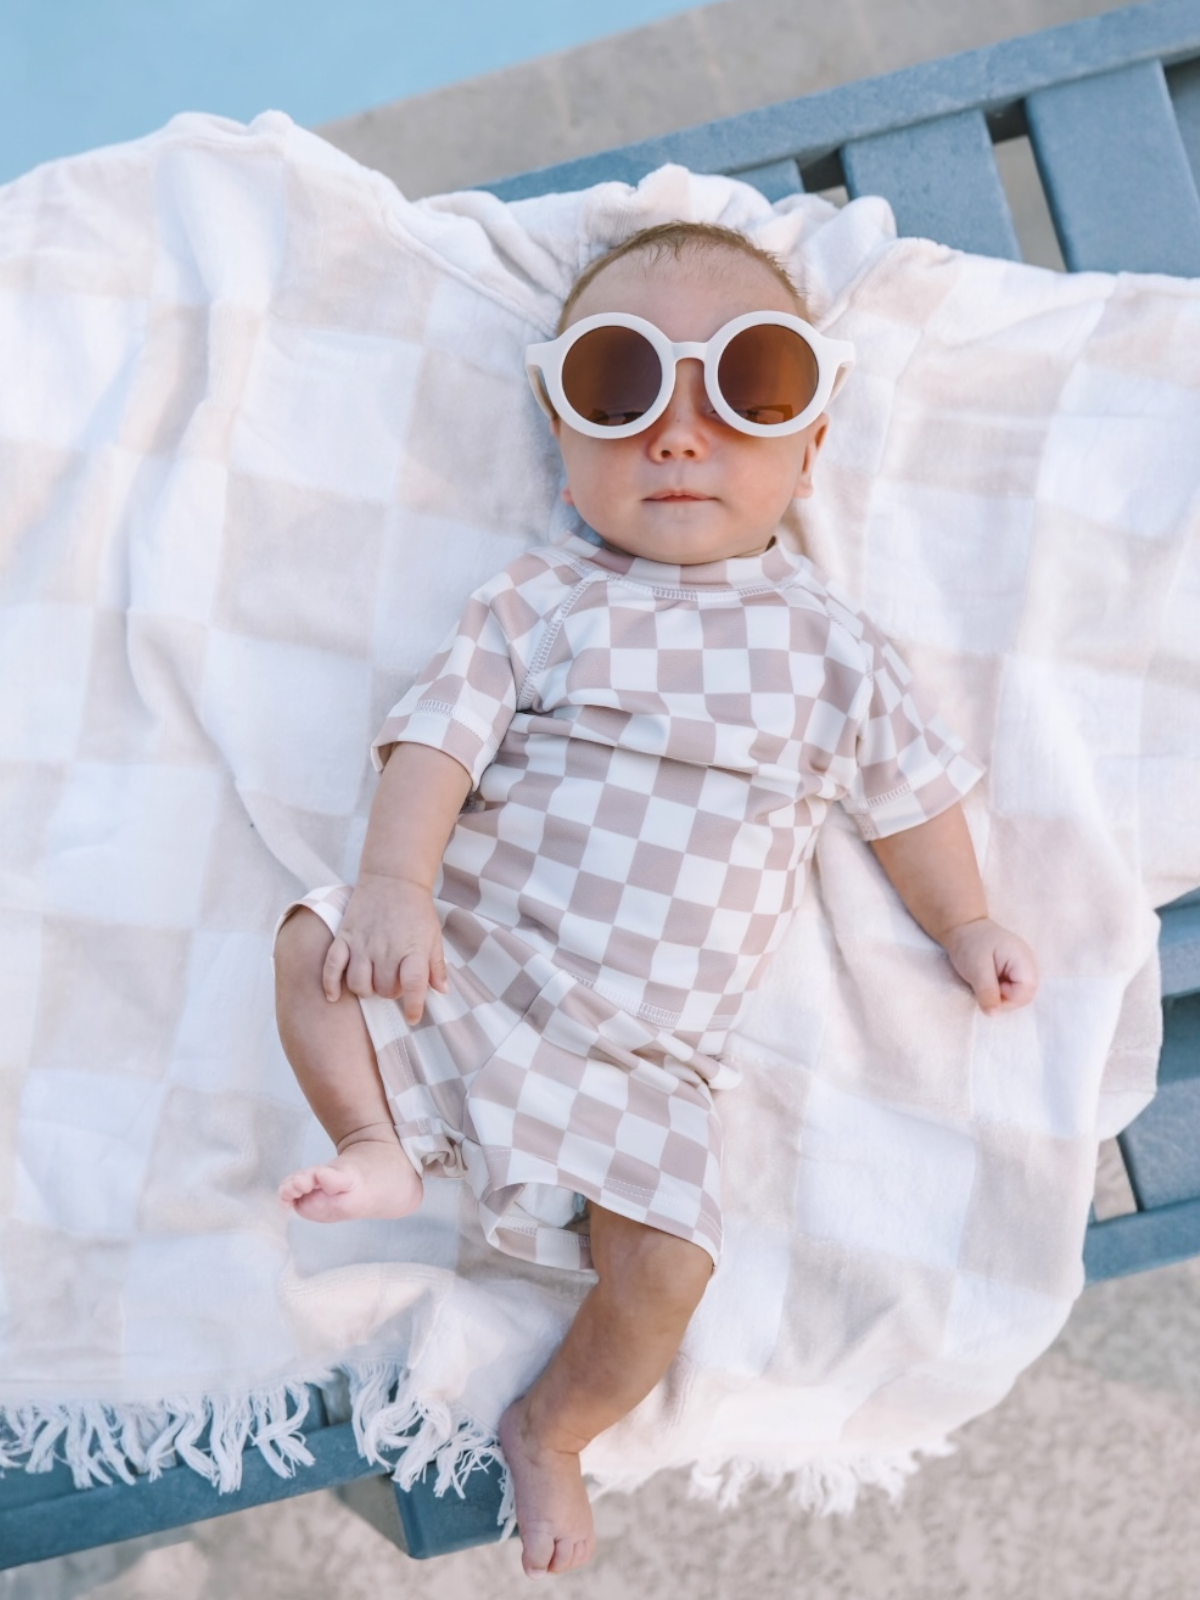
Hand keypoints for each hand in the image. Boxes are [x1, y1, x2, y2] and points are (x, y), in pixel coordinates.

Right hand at [322, 872, 448, 1023]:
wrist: (393, 879)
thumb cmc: (416, 910)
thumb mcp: (433, 936)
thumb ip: (436, 965)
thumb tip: (442, 991)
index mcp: (412, 949)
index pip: (413, 986)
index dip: (413, 1006)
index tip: (412, 1017)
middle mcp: (386, 949)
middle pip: (383, 989)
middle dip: (389, 993)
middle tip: (394, 983)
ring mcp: (362, 944)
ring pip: (358, 984)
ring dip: (366, 990)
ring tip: (372, 981)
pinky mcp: (345, 937)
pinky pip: (332, 966)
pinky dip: (330, 985)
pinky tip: (334, 996)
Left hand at [940, 917, 1038, 1014]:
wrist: (963, 927)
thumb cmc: (970, 944)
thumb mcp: (976, 969)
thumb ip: (987, 991)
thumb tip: (993, 1014)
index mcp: (1022, 958)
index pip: (1027, 990)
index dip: (1008, 999)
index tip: (989, 992)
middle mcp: (1028, 962)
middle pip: (1027, 994)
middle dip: (1006, 999)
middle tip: (985, 988)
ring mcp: (1023, 966)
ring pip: (1020, 993)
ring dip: (1003, 995)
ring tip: (987, 982)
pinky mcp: (1016, 970)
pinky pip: (1014, 988)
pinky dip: (1001, 990)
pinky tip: (990, 980)